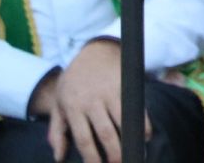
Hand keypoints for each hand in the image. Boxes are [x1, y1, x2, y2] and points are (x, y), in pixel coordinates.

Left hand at [41, 39, 145, 162]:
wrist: (94, 51)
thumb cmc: (74, 81)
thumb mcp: (59, 103)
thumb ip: (57, 131)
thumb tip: (58, 157)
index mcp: (73, 107)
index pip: (84, 138)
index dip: (92, 156)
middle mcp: (92, 101)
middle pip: (106, 133)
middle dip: (114, 152)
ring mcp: (110, 92)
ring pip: (122, 121)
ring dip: (130, 140)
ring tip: (135, 153)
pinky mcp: (126, 85)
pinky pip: (136, 107)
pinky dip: (144, 122)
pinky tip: (146, 135)